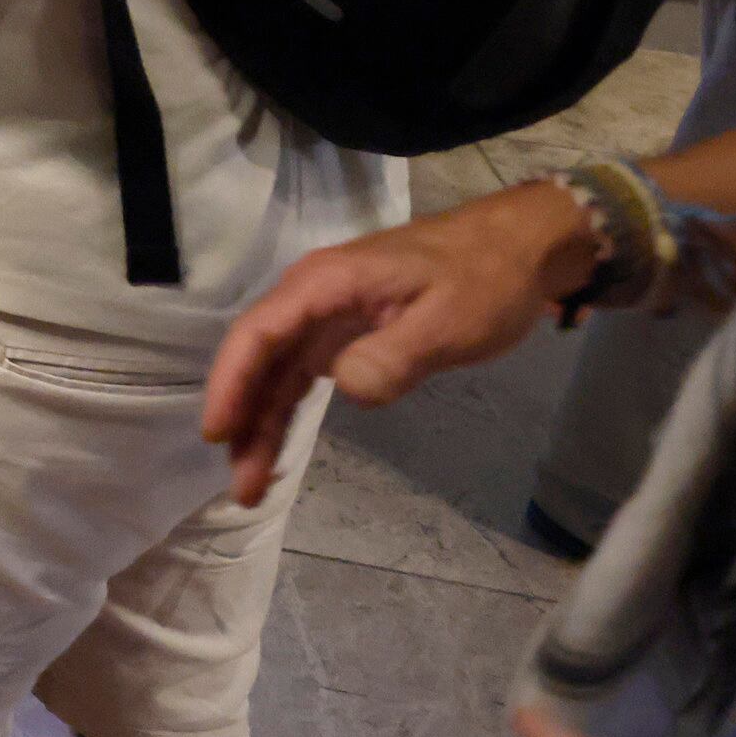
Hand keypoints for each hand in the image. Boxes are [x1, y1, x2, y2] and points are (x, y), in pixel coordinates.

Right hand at [200, 179, 587, 503]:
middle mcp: (313, 298)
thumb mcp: (448, 320)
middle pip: (260, 360)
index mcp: (325, 284)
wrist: (518, 250)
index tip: (217, 433)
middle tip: (241, 486)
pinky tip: (277, 445)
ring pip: (278, 374)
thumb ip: (394, 354)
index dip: (232, 383)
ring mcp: (327, 318)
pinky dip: (286, 410)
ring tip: (251, 483)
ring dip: (262, 423)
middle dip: (244, 420)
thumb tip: (344, 388)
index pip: (260, 333)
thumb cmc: (483, 279)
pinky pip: (302, 376)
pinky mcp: (345, 335)